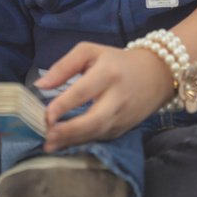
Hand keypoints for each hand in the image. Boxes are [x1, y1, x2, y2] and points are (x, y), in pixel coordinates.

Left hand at [34, 42, 175, 150]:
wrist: (156, 75)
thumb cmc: (116, 61)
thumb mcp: (90, 52)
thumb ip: (64, 66)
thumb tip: (40, 85)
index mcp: (108, 73)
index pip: (83, 92)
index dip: (63, 105)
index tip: (45, 115)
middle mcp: (117, 97)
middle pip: (94, 120)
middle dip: (69, 131)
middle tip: (47, 136)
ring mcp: (122, 116)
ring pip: (97, 133)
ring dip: (72, 141)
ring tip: (50, 145)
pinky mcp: (124, 128)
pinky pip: (101, 138)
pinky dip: (82, 143)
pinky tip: (64, 145)